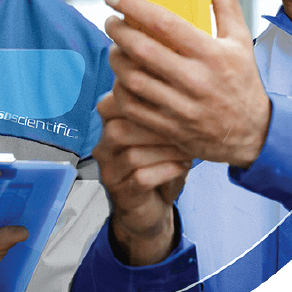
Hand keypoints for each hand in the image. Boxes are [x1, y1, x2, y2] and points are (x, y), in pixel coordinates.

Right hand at [93, 92, 191, 265]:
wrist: (151, 204)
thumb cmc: (158, 160)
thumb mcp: (159, 131)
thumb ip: (161, 110)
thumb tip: (182, 87)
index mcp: (110, 122)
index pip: (113, 102)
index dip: (140, 99)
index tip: (172, 99)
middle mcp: (104, 144)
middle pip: (119, 129)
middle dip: (156, 129)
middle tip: (185, 129)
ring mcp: (109, 170)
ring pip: (132, 155)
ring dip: (165, 152)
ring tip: (188, 150)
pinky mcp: (120, 192)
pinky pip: (141, 179)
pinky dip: (167, 171)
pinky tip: (183, 166)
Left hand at [104, 0, 270, 168]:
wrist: (253, 135)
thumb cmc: (242, 81)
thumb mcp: (240, 39)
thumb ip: (224, 2)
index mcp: (212, 54)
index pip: (165, 23)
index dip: (134, 6)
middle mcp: (195, 80)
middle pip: (142, 51)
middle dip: (118, 32)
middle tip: (111, 21)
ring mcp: (181, 107)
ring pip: (133, 79)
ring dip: (116, 59)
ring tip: (116, 47)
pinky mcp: (169, 128)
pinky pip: (132, 107)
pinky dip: (120, 89)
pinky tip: (122, 76)